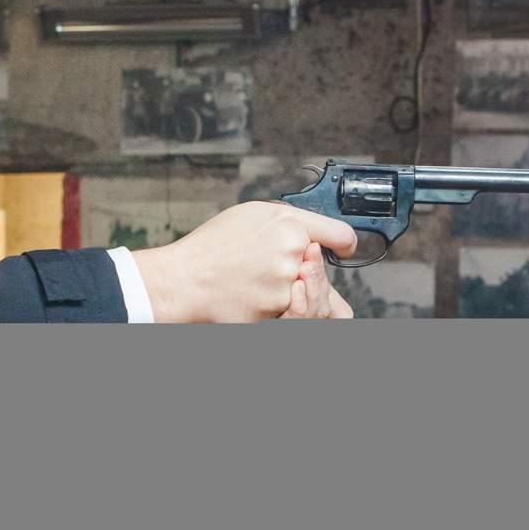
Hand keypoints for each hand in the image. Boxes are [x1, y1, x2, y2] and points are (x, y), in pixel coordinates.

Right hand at [131, 202, 356, 322]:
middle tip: (284, 273)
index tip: (343, 249)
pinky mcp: (276, 313)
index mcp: (290, 226)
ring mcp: (286, 287)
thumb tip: (315, 235)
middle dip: (309, 274)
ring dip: (294, 295)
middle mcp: (294, 256)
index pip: (340, 235)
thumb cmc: (211, 247)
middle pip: (322, 272)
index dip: (344, 244)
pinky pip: (290, 314)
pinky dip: (275, 309)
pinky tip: (253, 298)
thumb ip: (289, 222)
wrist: (183, 279)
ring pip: (309, 296)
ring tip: (262, 286)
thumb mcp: (251, 215)